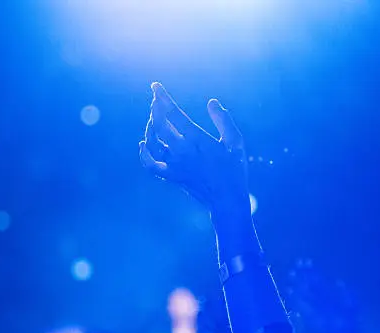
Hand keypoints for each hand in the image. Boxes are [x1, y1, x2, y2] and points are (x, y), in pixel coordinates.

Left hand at [139, 82, 249, 215]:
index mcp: (197, 140)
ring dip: (150, 127)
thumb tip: (211, 102)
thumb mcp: (236, 143)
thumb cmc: (234, 169)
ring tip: (153, 117)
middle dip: (155, 109)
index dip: (162, 98)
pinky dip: (143, 154)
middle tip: (156, 100)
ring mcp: (174, 164)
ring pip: (153, 142)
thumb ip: (224, 121)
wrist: (227, 199)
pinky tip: (143, 143)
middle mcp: (182, 151)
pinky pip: (150, 165)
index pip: (173, 114)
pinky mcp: (171, 176)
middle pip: (159, 125)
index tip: (155, 86)